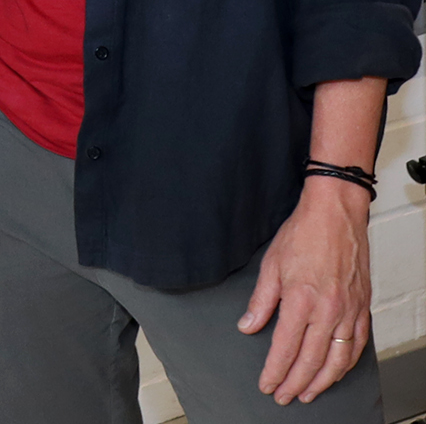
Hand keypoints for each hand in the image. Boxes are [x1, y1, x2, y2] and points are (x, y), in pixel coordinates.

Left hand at [237, 178, 371, 403]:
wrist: (336, 215)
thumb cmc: (303, 234)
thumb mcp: (271, 264)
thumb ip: (261, 300)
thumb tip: (249, 326)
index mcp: (301, 300)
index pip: (285, 347)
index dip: (275, 370)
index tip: (267, 384)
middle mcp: (328, 310)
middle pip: (311, 359)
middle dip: (296, 382)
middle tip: (284, 396)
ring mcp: (349, 310)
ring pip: (338, 358)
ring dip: (323, 381)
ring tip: (308, 393)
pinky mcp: (362, 307)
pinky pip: (358, 344)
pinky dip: (346, 362)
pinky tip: (336, 371)